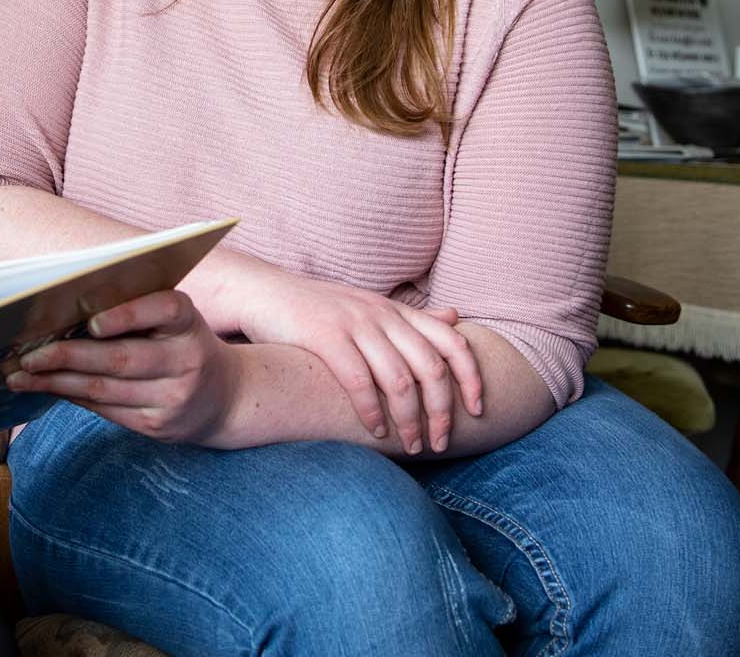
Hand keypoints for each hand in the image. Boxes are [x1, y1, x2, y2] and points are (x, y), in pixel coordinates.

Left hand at [4, 291, 233, 443]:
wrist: (226, 397)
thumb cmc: (182, 343)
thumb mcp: (173, 320)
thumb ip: (135, 309)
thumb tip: (66, 310)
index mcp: (187, 322)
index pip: (162, 310)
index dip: (127, 315)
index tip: (91, 322)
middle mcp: (185, 359)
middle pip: (120, 359)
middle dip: (67, 356)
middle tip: (28, 355)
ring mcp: (173, 397)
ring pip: (105, 389)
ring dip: (56, 382)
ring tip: (20, 376)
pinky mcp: (157, 426)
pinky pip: (107, 410)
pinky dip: (72, 397)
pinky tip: (48, 388)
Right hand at [210, 255, 480, 453]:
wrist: (263, 293)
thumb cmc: (316, 309)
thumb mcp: (369, 306)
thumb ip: (411, 318)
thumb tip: (455, 318)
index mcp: (395, 310)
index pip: (452, 343)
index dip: (471, 378)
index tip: (477, 411)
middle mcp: (381, 315)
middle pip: (430, 368)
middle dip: (440, 412)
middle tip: (439, 443)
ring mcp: (354, 324)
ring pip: (399, 380)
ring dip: (409, 419)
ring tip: (409, 445)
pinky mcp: (325, 336)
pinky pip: (359, 381)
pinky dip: (371, 411)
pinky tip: (374, 430)